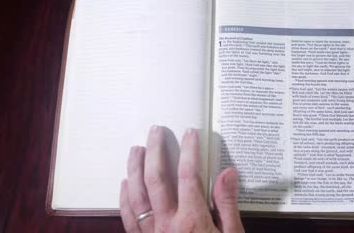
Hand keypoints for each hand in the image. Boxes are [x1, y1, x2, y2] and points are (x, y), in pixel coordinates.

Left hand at [120, 126, 243, 231]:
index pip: (188, 175)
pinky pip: (128, 217)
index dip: (189, 150)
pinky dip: (125, 198)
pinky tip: (125, 184)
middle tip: (155, 131)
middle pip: (156, 179)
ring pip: (136, 194)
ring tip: (136, 149)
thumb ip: (228, 204)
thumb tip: (228, 173)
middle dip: (155, 151)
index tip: (190, 133)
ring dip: (134, 169)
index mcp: (192, 220)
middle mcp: (167, 223)